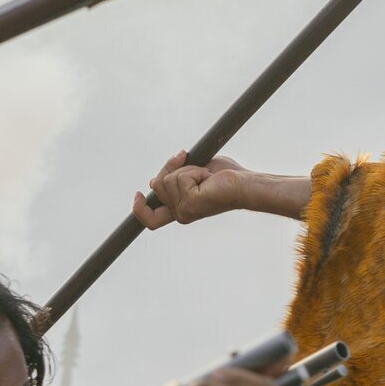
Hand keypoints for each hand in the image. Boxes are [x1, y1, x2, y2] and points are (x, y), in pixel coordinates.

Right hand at [132, 153, 254, 229]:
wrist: (246, 184)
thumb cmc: (227, 177)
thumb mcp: (193, 172)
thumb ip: (173, 177)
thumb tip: (152, 181)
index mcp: (181, 210)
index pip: (151, 219)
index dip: (139, 209)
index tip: (137, 193)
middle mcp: (180, 214)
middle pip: (156, 184)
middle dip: (171, 167)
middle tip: (196, 166)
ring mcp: (184, 211)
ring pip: (166, 179)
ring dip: (187, 169)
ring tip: (207, 176)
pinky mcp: (189, 204)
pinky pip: (180, 177)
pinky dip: (194, 170)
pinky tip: (209, 178)